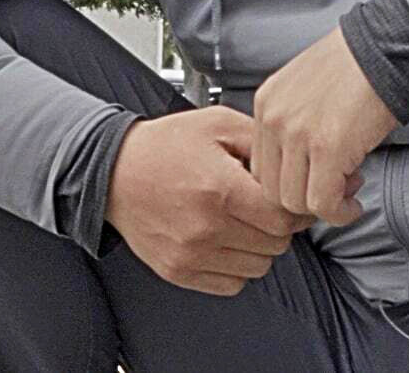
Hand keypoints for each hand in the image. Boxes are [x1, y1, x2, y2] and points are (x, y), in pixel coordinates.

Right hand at [105, 106, 314, 296]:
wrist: (114, 171)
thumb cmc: (166, 145)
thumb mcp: (218, 124)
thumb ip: (262, 144)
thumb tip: (294, 171)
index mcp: (220, 189)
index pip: (284, 220)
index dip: (294, 210)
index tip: (286, 202)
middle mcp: (206, 227)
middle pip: (275, 246)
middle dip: (276, 226)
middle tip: (260, 207)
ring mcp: (190, 254)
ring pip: (258, 268)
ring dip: (257, 247)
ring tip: (239, 221)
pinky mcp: (178, 271)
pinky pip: (231, 284)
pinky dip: (235, 266)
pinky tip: (223, 239)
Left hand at [252, 27, 398, 225]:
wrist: (386, 49)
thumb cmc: (357, 66)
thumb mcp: (307, 89)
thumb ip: (295, 124)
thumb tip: (302, 168)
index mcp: (266, 103)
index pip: (260, 166)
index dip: (288, 183)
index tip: (313, 183)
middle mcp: (273, 119)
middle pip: (270, 189)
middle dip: (302, 200)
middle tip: (332, 191)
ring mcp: (297, 134)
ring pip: (293, 202)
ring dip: (323, 207)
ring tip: (347, 190)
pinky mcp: (327, 148)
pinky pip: (323, 203)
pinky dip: (340, 213)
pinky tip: (353, 204)